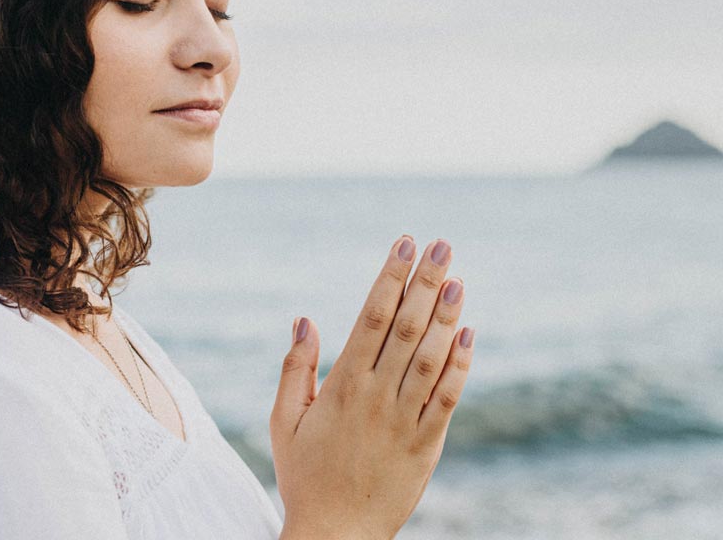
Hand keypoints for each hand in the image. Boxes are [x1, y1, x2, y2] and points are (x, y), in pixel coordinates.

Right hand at [270, 237, 473, 539]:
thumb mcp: (285, 422)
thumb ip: (296, 369)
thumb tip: (305, 320)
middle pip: (405, 327)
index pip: (371, 318)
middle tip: (442, 245)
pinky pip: (447, 399)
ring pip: (430, 358)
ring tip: (459, 278)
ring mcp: (404, 421)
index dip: (390, 278)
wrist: (336, 535)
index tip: (404, 244)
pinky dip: (460, 366)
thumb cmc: (304, 476)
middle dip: (425, 282)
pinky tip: (469, 335)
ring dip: (446, 316)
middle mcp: (376, 397)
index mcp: (342, 386)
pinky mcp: (427, 445)